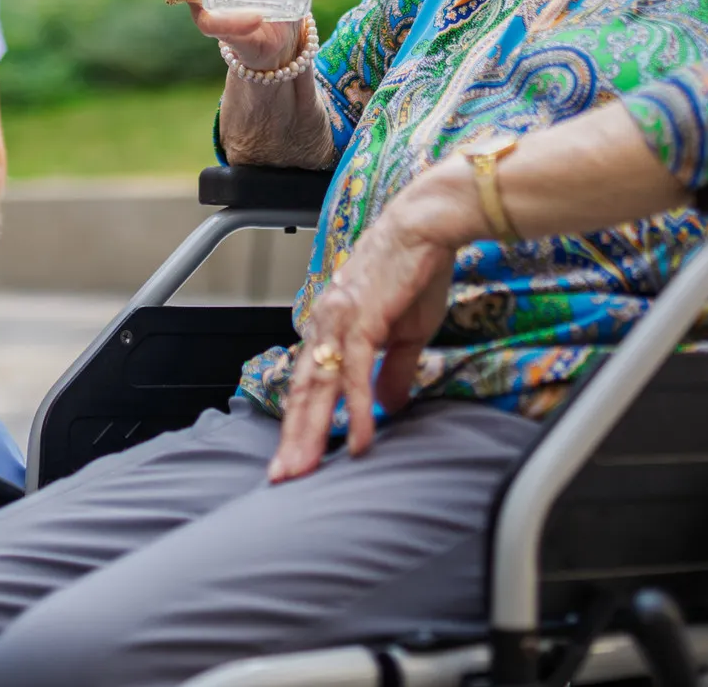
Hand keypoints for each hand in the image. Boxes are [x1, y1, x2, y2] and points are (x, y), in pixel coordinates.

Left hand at [267, 204, 456, 482]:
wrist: (425, 228)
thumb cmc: (416, 273)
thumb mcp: (407, 333)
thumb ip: (393, 371)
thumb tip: (389, 407)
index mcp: (330, 327)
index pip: (308, 382)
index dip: (299, 421)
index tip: (293, 457)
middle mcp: (325, 325)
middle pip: (302, 391)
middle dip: (292, 438)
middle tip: (282, 479)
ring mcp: (339, 323)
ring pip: (318, 387)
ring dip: (310, 432)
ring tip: (304, 470)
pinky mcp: (362, 321)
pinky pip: (354, 374)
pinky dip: (357, 410)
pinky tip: (359, 440)